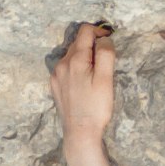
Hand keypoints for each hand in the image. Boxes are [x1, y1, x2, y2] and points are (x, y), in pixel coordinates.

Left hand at [52, 22, 117, 165]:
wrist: (80, 134)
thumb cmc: (96, 108)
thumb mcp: (106, 79)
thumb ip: (105, 54)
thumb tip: (104, 39)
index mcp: (75, 59)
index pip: (85, 31)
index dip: (99, 31)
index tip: (109, 39)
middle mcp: (62, 63)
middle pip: (78, 42)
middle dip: (92, 44)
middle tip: (105, 58)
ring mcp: (56, 75)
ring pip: (71, 55)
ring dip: (84, 56)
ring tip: (95, 71)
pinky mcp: (55, 85)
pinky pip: (66, 68)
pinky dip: (76, 67)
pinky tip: (83, 81)